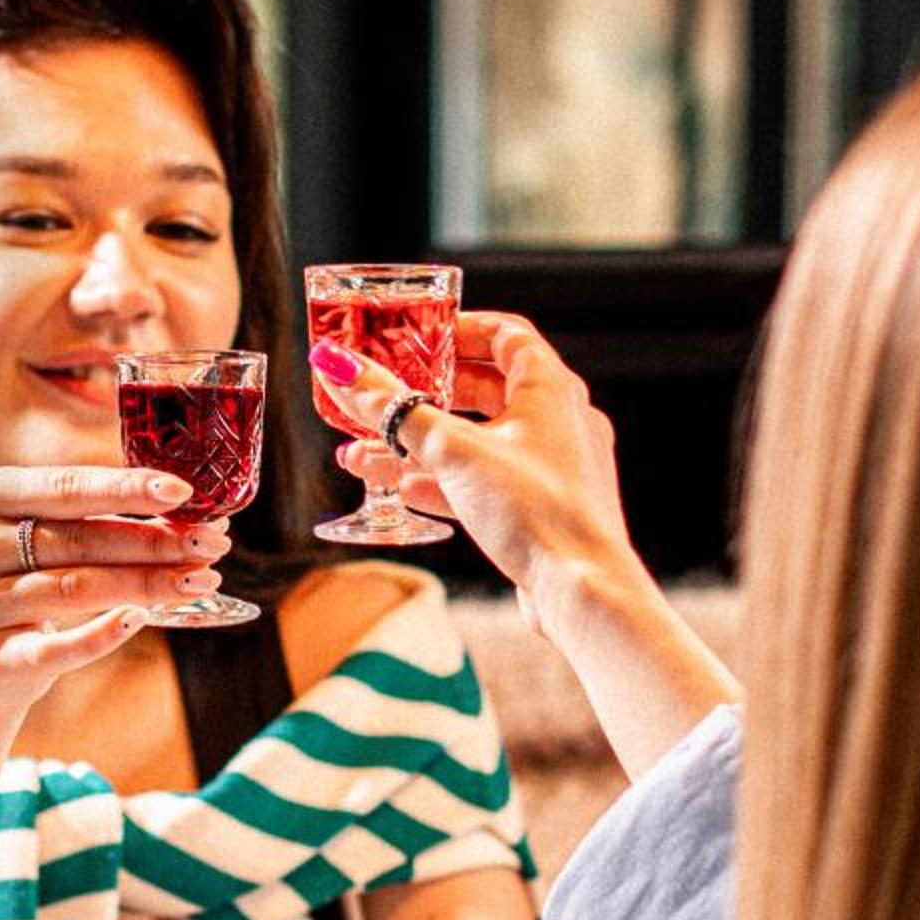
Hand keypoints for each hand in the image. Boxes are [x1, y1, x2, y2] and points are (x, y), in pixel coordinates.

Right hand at [0, 464, 231, 700]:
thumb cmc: (19, 573)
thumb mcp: (33, 528)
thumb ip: (90, 511)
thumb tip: (190, 508)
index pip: (64, 487)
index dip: (127, 489)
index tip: (184, 491)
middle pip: (77, 540)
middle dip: (153, 540)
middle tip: (212, 543)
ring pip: (75, 589)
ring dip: (147, 584)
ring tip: (200, 579)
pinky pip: (58, 648)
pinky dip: (104, 634)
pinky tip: (142, 619)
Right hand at [317, 311, 638, 630]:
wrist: (578, 591)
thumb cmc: (536, 509)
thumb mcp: (452, 450)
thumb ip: (393, 409)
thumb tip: (341, 368)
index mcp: (551, 389)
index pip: (505, 335)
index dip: (457, 328)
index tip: (415, 334)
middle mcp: (557, 423)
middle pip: (485, 389)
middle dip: (426, 394)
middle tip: (385, 392)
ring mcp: (550, 469)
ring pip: (476, 443)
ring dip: (421, 445)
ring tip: (364, 452)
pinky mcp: (539, 510)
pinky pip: (483, 482)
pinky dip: (442, 481)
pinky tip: (398, 487)